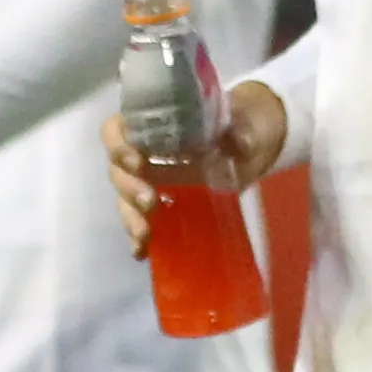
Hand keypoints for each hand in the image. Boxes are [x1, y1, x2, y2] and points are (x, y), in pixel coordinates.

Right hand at [105, 78, 286, 252]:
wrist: (255, 142)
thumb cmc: (242, 122)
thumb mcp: (244, 119)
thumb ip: (241, 129)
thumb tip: (242, 143)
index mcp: (154, 125)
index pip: (116, 130)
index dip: (118, 145)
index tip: (136, 161)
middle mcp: (144, 152)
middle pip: (118, 170)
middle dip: (128, 188)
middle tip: (150, 202)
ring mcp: (152, 180)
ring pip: (125, 199)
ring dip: (130, 216)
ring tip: (145, 234)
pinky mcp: (165, 204)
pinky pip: (142, 220)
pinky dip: (138, 237)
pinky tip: (141, 252)